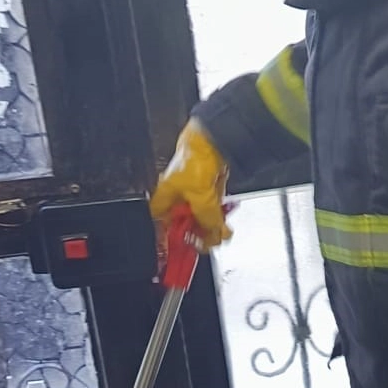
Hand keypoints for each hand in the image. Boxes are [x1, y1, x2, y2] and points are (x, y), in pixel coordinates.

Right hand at [149, 118, 231, 249]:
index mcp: (164, 195)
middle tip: (208, 243)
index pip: (161, 222)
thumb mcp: (201, 198)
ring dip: (211, 227)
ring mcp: (195, 187)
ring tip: (221, 237)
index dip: (169, 236)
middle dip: (197, 234)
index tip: (180, 249)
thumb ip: (207, 218)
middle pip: (184, 221)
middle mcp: (177, 192)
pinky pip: (213, 204)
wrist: (215, 137)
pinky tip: (225, 225)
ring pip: (201, 213)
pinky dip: (219, 215)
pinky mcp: (210, 182)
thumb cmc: (195, 157)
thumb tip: (213, 233)